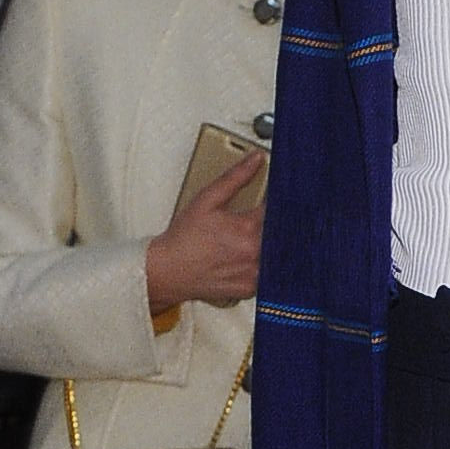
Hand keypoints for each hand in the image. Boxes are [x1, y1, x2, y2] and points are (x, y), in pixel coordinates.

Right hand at [144, 155, 265, 314]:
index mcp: (248, 228)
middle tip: (259, 221)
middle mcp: (255, 253)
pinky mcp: (249, 288)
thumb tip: (256, 159)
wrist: (168, 270)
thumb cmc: (184, 238)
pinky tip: (244, 258)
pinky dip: (260, 265)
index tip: (275, 198)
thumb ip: (235, 177)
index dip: (278, 201)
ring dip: (269, 245)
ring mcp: (254, 274)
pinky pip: (266, 275)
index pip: (278, 209)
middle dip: (275, 224)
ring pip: (276, 254)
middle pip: (281, 233)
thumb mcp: (207, 199)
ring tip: (246, 241)